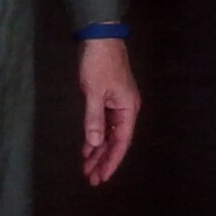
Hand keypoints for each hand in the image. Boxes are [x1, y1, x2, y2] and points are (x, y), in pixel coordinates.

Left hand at [78, 38, 140, 184]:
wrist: (100, 36)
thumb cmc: (99, 63)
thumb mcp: (94, 91)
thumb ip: (94, 119)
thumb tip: (94, 144)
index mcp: (128, 109)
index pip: (121, 142)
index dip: (112, 161)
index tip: (102, 178)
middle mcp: (126, 109)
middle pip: (116, 141)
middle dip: (104, 160)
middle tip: (91, 179)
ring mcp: (118, 104)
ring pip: (109, 134)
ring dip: (98, 151)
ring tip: (87, 168)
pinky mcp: (108, 99)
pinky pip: (103, 124)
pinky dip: (95, 136)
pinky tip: (87, 148)